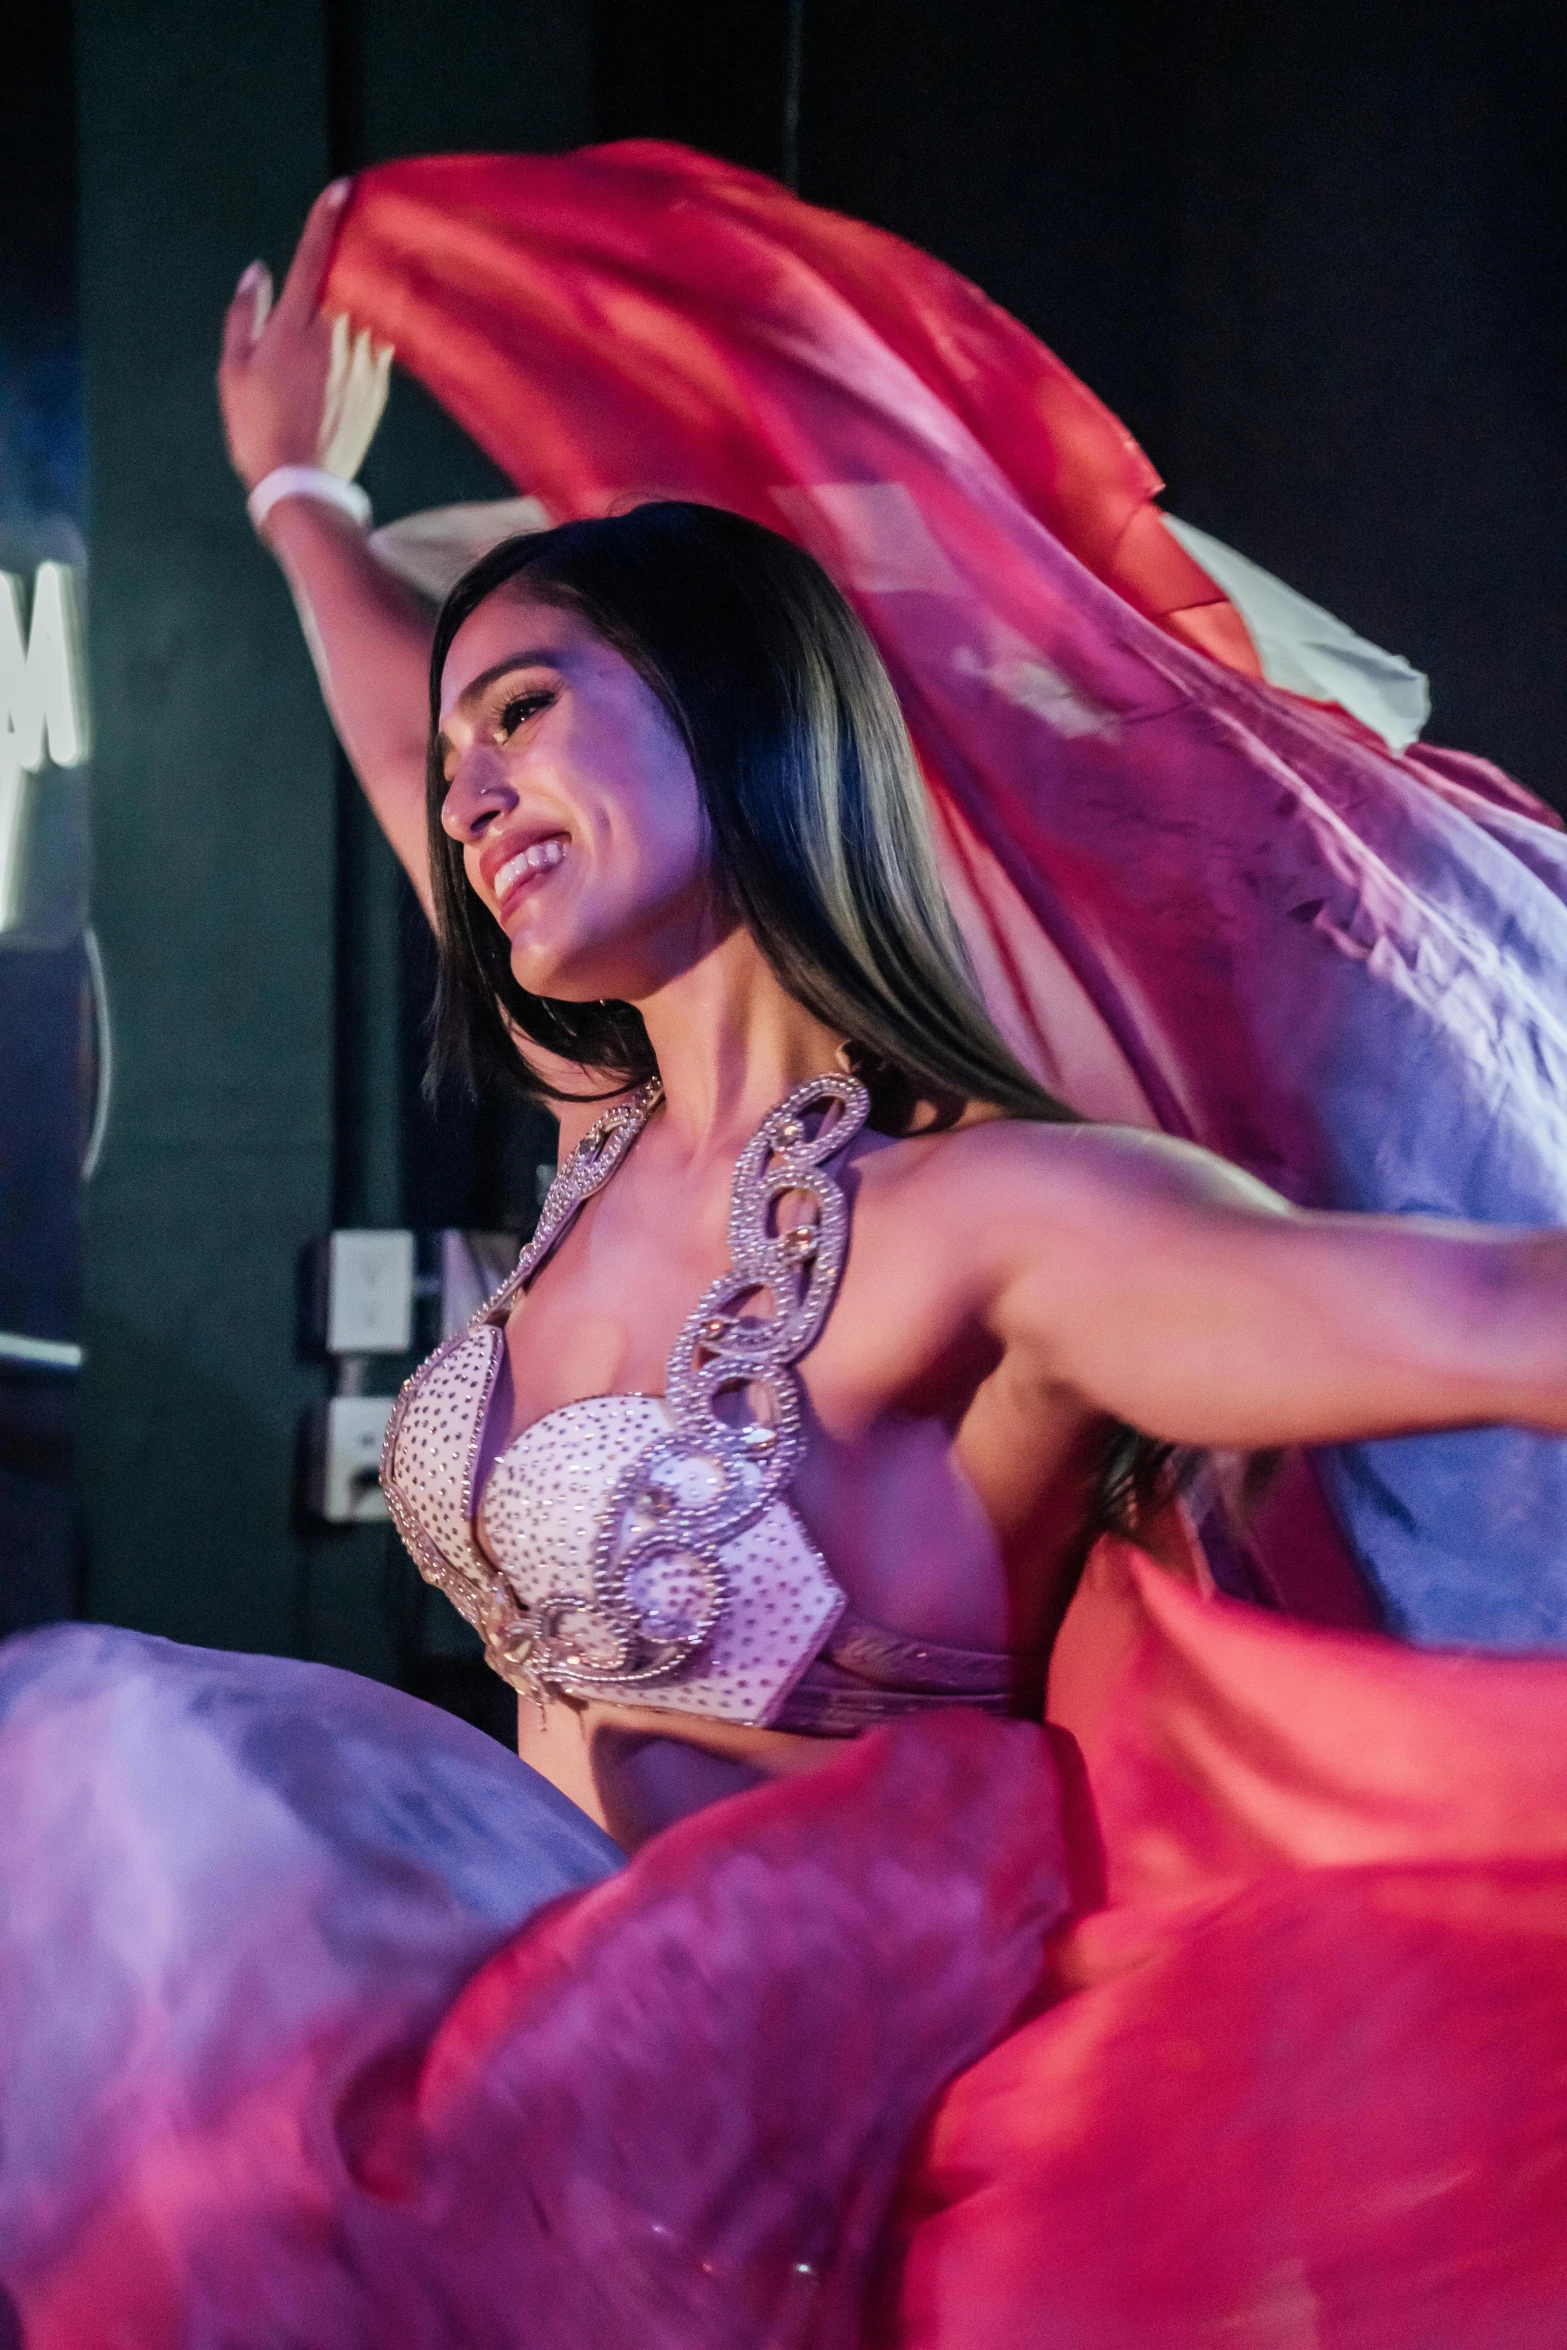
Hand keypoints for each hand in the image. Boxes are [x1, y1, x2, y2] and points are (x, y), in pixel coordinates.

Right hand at [217, 178, 391, 494]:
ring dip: (362, 302)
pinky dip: (371, 338)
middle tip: (347, 258)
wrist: (301, 481)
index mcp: (293, 324)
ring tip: (355, 310)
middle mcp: (334, 335)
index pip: (310, 258)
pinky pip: (378, 347)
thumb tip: (256, 271)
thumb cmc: (255, 425)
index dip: (324, 220)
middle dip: (348, 266)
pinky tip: (359, 351)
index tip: (342, 189)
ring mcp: (361, 360)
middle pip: (346, 282)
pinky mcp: (379, 386)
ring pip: (365, 314)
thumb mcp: (232, 368)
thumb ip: (244, 313)